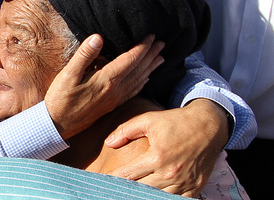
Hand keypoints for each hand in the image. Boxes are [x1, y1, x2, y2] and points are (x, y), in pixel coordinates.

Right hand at [45, 34, 163, 138]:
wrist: (58, 125)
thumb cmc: (60, 98)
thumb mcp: (68, 74)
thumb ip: (84, 55)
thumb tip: (98, 38)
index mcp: (107, 80)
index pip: (130, 60)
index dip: (143, 47)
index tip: (152, 36)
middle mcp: (115, 90)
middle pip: (138, 69)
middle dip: (151, 55)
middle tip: (162, 44)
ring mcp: (115, 99)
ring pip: (138, 80)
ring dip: (150, 68)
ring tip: (160, 59)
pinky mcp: (111, 105)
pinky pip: (132, 92)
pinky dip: (141, 83)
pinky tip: (145, 79)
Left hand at [103, 99, 228, 196]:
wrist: (208, 127)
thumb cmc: (175, 122)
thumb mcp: (149, 120)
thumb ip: (126, 130)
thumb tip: (108, 143)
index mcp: (157, 156)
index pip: (128, 174)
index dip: (113, 179)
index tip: (102, 180)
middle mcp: (170, 173)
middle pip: (141, 190)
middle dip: (125, 190)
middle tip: (112, 189)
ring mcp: (184, 183)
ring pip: (157, 198)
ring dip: (143, 196)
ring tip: (128, 193)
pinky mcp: (194, 189)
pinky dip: (162, 198)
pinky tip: (150, 195)